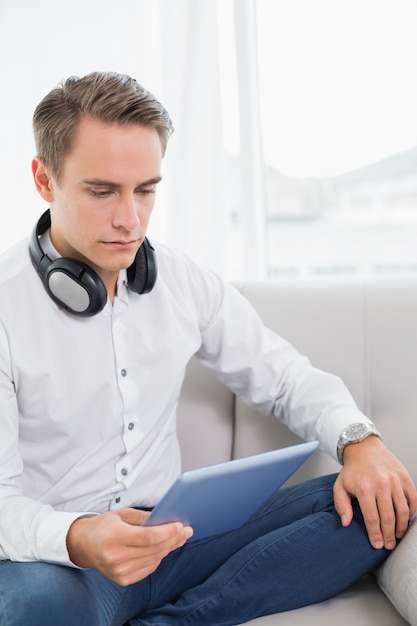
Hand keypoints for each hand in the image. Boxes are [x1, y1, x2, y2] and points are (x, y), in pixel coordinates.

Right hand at [66, 508, 192, 585]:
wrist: (83, 545)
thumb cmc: (104, 525)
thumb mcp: (122, 514)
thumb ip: (144, 518)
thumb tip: (168, 519)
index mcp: (115, 536)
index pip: (149, 537)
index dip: (168, 532)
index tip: (181, 525)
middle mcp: (116, 557)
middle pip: (154, 550)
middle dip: (173, 539)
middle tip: (186, 531)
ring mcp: (118, 571)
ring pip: (154, 560)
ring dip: (168, 549)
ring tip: (178, 538)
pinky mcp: (122, 580)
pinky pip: (148, 569)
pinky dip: (157, 558)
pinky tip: (163, 549)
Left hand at [333, 436, 416, 549]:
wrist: (364, 447)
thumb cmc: (352, 469)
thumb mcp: (340, 486)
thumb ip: (341, 505)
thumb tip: (346, 523)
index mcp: (364, 488)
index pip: (372, 519)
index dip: (376, 535)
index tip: (377, 545)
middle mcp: (381, 484)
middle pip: (389, 518)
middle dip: (390, 536)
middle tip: (389, 545)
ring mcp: (395, 481)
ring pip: (403, 511)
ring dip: (402, 527)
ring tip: (398, 535)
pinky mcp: (405, 477)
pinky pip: (413, 499)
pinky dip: (412, 512)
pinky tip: (406, 519)